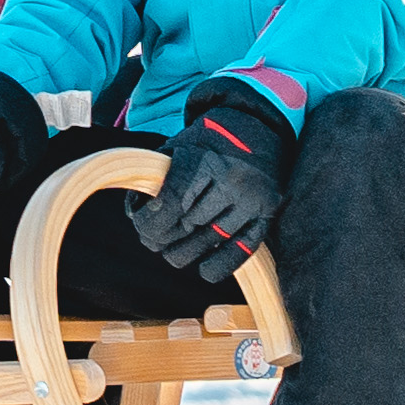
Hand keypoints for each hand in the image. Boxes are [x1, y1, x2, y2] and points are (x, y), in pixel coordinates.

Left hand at [133, 82, 297, 278]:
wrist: (254, 133)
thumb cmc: (205, 146)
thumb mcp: (176, 149)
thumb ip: (155, 179)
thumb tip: (137, 214)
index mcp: (205, 160)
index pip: (172, 200)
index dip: (150, 219)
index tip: (140, 226)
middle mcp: (232, 180)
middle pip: (189, 224)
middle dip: (163, 237)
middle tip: (151, 241)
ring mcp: (252, 200)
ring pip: (212, 239)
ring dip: (185, 252)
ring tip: (171, 253)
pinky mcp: (267, 215)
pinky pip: (244, 248)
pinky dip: (222, 263)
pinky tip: (205, 270)